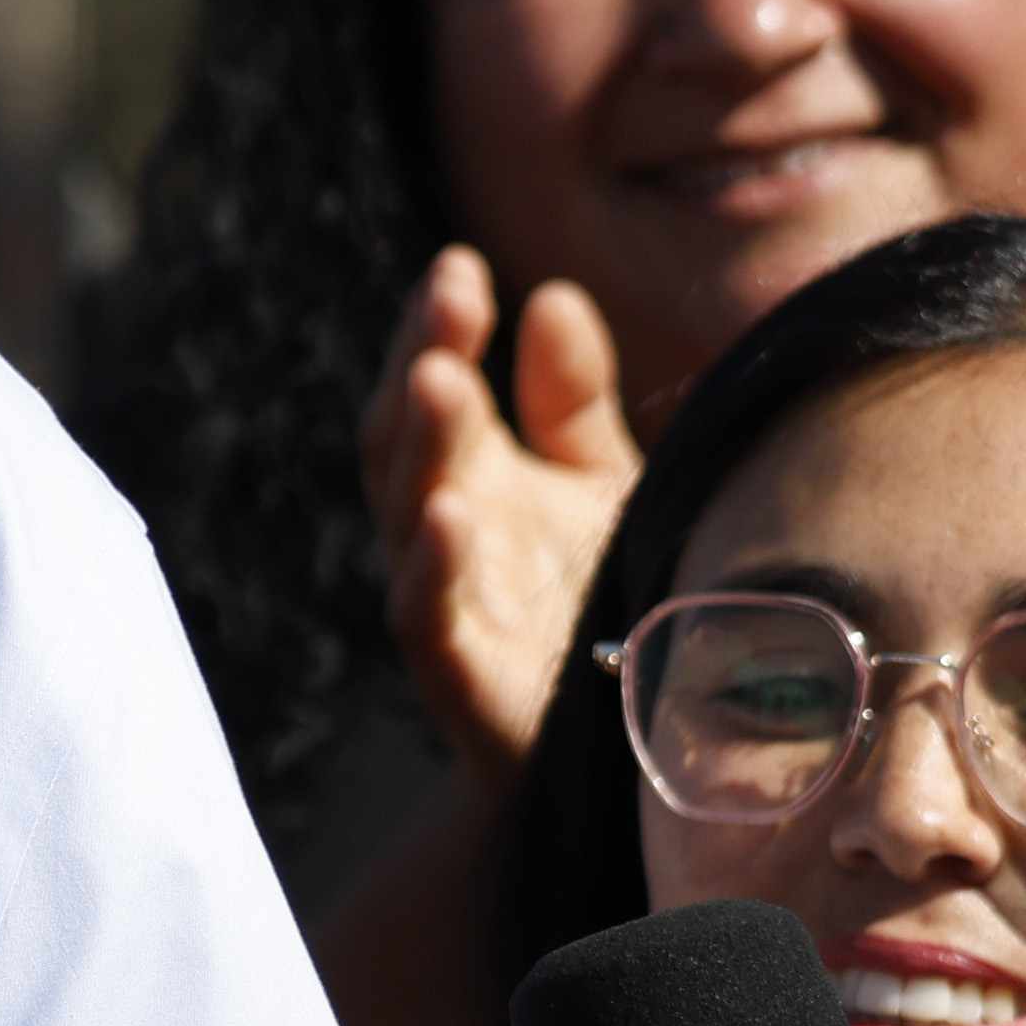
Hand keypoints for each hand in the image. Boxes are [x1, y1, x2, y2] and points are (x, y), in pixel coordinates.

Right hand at [361, 247, 640, 784]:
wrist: (619, 758)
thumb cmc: (602, 612)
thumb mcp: (596, 490)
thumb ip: (571, 404)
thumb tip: (553, 295)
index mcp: (468, 481)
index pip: (427, 391)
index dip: (434, 328)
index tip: (460, 266)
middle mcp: (442, 537)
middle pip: (406, 441)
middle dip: (419, 365)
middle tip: (447, 301)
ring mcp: (446, 606)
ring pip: (408, 516)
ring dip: (420, 448)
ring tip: (438, 379)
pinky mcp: (464, 682)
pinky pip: (428, 621)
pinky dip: (432, 569)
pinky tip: (450, 516)